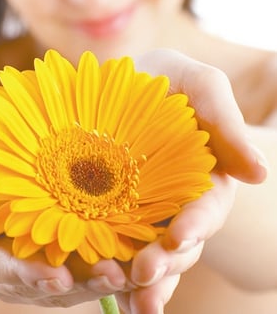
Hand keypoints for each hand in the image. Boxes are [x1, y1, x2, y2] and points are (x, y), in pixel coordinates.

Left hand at [0, 48, 265, 311]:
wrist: (121, 80)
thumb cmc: (164, 79)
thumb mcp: (198, 83)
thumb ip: (225, 119)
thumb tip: (258, 174)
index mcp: (203, 178)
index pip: (206, 208)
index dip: (197, 224)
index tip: (179, 236)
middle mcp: (177, 202)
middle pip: (178, 243)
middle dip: (165, 263)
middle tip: (143, 275)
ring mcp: (145, 211)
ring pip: (152, 255)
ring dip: (144, 281)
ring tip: (130, 299)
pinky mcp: (113, 213)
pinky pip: (118, 247)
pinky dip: (119, 274)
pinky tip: (112, 298)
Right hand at [0, 149, 131, 307]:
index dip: (22, 271)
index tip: (58, 276)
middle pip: (23, 285)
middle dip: (68, 284)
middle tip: (109, 277)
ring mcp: (4, 271)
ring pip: (46, 290)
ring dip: (86, 285)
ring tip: (121, 275)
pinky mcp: (29, 270)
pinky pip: (58, 281)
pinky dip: (88, 277)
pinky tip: (117, 270)